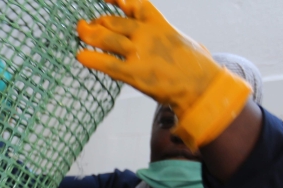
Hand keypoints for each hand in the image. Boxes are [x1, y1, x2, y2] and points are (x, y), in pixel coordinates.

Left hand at [76, 0, 250, 147]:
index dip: (116, 0)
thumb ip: (165, 33)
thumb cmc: (195, 65)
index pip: (133, 4)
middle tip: (85, 26)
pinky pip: (106, 63)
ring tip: (81, 35)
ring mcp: (139, 52)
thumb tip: (165, 34)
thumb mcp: (180, 39)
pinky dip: (91, 59)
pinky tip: (80, 56)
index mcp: (158, 23)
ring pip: (107, 39)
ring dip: (89, 36)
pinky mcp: (133, 73)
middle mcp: (146, 34)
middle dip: (96, 23)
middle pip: (113, 22)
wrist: (202, 85)